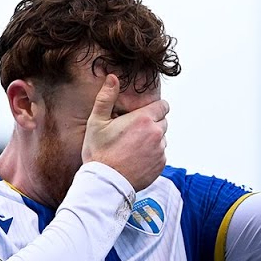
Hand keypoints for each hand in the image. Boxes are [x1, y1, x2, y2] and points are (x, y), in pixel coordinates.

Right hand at [81, 74, 169, 191]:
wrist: (105, 182)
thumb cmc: (99, 152)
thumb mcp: (96, 122)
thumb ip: (106, 98)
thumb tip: (112, 77)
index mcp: (144, 119)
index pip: (163, 106)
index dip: (154, 108)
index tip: (144, 113)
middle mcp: (157, 133)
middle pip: (163, 121)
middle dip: (152, 123)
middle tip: (133, 131)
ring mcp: (160, 150)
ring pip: (162, 139)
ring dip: (153, 139)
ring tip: (133, 146)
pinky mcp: (161, 165)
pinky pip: (161, 154)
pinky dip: (153, 154)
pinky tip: (136, 158)